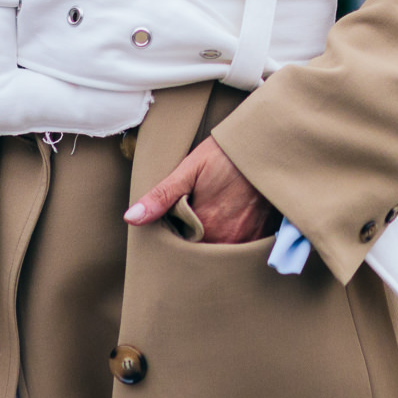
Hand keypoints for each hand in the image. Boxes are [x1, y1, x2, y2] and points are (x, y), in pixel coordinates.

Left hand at [126, 137, 274, 244]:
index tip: (176, 225)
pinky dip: (234, 239)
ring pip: (222, 252)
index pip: (182, 249)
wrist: (266, 144)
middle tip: (193, 221)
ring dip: (214, 242)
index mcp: (204, 225)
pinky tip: (232, 221)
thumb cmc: (225, 154)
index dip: (176, 240)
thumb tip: (131, 218)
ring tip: (212, 220)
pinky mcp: (263, 233)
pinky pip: (243, 248)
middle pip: (203, 253)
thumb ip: (161, 197)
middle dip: (194, 244)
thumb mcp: (189, 169)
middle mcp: (227, 238)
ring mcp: (248, 237)